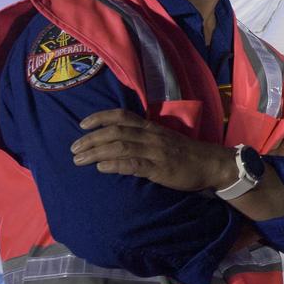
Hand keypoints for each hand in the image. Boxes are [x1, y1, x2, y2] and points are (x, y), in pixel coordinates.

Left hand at [71, 109, 233, 192]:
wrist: (211, 164)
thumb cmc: (186, 154)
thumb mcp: (165, 140)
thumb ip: (145, 138)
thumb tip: (120, 141)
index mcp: (151, 128)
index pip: (122, 116)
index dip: (100, 117)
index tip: (82, 124)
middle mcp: (151, 136)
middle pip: (115, 131)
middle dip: (91, 138)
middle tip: (73, 148)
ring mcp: (155, 151)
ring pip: (120, 146)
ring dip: (96, 151)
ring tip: (79, 160)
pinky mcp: (159, 168)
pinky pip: (133, 164)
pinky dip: (114, 164)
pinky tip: (101, 167)